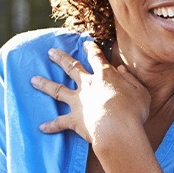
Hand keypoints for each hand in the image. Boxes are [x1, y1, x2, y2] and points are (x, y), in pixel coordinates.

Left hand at [31, 42, 150, 145]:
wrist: (117, 129)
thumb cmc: (133, 110)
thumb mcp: (140, 91)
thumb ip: (131, 79)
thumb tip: (121, 70)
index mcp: (105, 75)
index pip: (96, 57)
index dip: (91, 49)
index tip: (86, 43)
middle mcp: (88, 85)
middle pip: (71, 67)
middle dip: (60, 58)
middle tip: (50, 52)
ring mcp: (78, 102)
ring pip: (57, 90)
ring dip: (45, 84)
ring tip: (33, 79)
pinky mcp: (74, 120)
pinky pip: (59, 122)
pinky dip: (51, 125)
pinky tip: (41, 127)